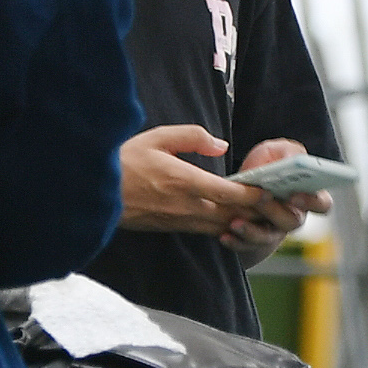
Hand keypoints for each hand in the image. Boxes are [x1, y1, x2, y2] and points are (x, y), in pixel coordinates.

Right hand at [118, 126, 272, 237]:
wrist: (91, 193)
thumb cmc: (123, 161)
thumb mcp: (157, 137)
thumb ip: (193, 137)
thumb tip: (221, 145)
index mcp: (185, 182)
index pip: (228, 193)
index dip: (253, 194)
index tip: (269, 189)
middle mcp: (185, 206)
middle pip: (230, 214)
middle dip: (255, 211)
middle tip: (276, 206)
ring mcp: (177, 221)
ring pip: (219, 226)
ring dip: (242, 222)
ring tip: (263, 215)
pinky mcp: (169, 228)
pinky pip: (203, 230)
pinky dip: (222, 227)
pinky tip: (232, 220)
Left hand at [221, 138, 332, 264]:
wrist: (241, 183)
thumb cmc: (265, 164)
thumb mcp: (274, 151)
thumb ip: (285, 152)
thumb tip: (290, 160)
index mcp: (306, 195)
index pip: (322, 204)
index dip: (312, 201)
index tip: (295, 194)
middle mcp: (292, 217)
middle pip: (292, 221)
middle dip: (275, 212)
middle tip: (261, 201)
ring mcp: (273, 232)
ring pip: (267, 237)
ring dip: (252, 231)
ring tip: (235, 222)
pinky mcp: (251, 242)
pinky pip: (245, 246)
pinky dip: (235, 241)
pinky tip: (224, 234)